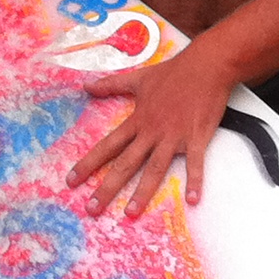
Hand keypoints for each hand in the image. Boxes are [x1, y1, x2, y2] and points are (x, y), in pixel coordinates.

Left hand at [67, 46, 234, 216]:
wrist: (206, 66)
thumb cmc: (173, 73)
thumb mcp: (138, 78)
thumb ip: (111, 85)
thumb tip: (86, 86)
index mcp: (137, 120)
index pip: (108, 146)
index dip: (88, 163)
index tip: (72, 181)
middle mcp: (152, 132)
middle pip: (125, 164)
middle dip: (107, 187)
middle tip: (92, 208)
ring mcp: (175, 137)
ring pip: (155, 169)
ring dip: (142, 192)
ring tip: (130, 212)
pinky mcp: (197, 138)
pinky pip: (196, 164)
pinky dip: (194, 181)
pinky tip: (192, 200)